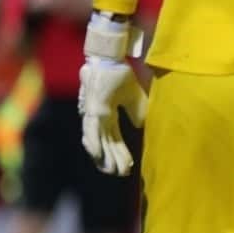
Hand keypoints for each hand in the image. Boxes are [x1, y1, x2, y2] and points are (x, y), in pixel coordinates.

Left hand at [79, 58, 146, 175]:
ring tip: (111, 171)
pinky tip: (96, 156)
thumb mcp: (135, 98)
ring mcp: (94, 114)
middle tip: (122, 174)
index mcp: (108, 115)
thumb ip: (137, 113)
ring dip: (104, 157)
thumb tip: (142, 127)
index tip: (130, 166)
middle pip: (107, 143)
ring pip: (98, 141)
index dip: (122, 153)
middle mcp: (98, 117)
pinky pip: (91, 130)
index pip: (115, 139)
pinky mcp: (93, 110)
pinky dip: (94, 144)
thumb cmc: (120, 75)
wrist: (111, 58)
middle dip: (114, 160)